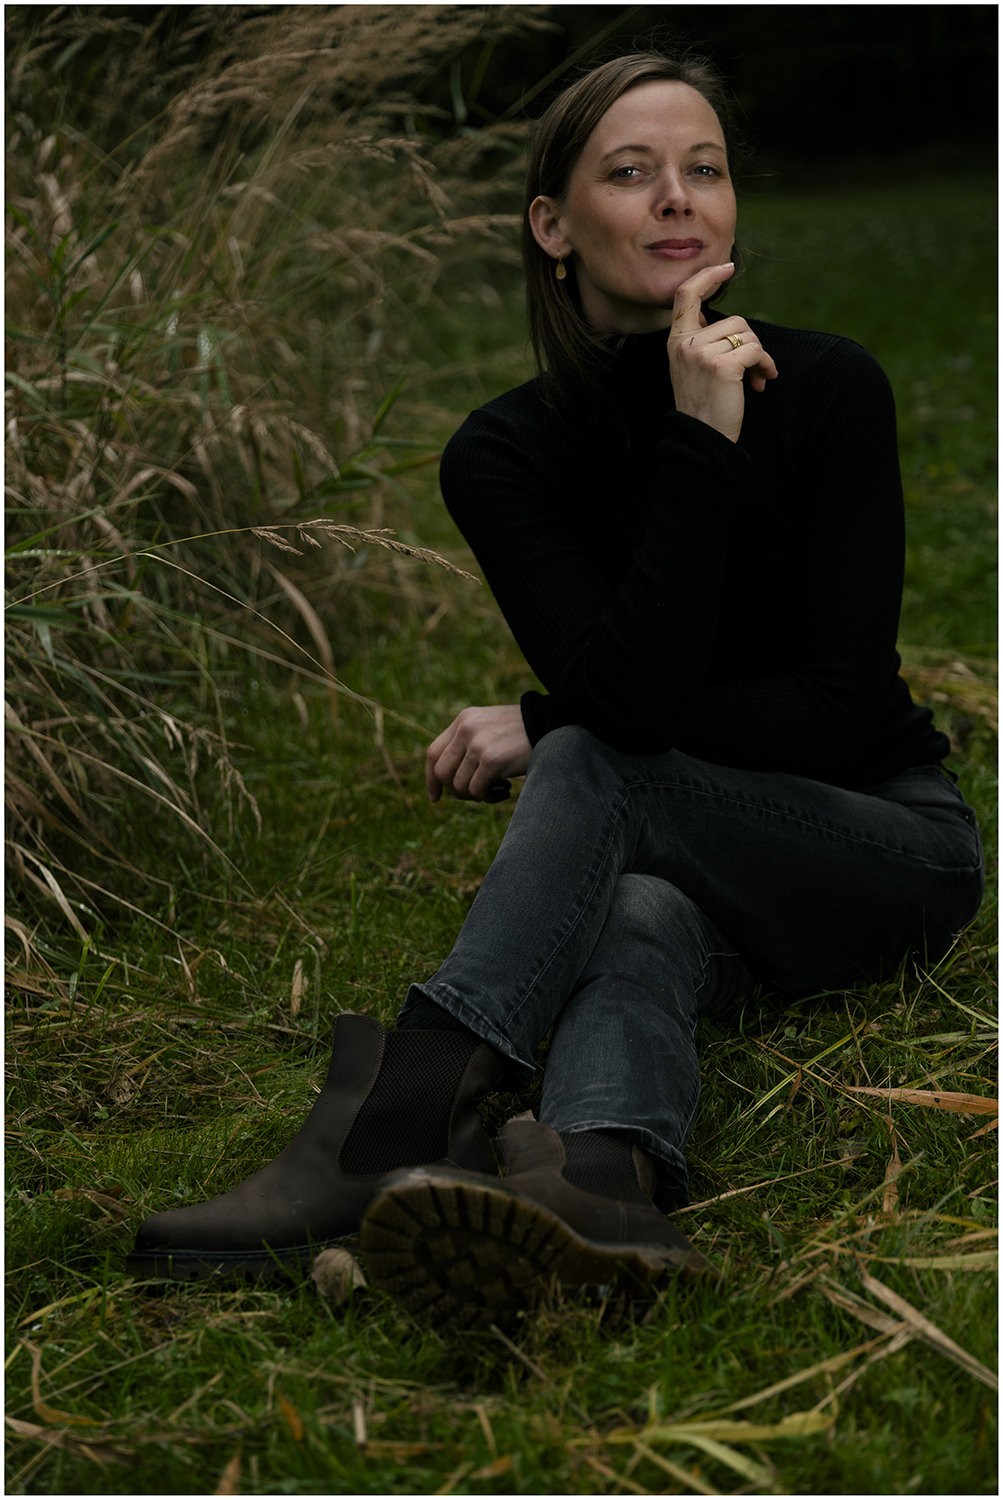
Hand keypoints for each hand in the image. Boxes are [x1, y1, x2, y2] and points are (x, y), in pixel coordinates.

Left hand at [426, 704, 531, 802]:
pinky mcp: (491, 760)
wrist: (551, 725)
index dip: (431, 779)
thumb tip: (447, 778)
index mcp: (463, 720)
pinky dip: (490, 797)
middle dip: (456, 791)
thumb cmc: (522, 732)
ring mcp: (477, 744)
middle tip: (476, 794)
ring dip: (477, 795)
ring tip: (497, 790)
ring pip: (460, 786)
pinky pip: (478, 791)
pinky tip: (506, 791)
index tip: (436, 797)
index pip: (433, 753)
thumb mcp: (490, 728)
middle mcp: (466, 729)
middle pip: (442, 773)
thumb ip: (467, 744)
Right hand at [666, 263, 777, 442]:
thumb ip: (703, 342)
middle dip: (751, 344)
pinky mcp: (722, 365)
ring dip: (760, 356)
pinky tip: (762, 381)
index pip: (686, 295)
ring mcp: (701, 353)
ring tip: (758, 378)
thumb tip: (732, 326)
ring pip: (747, 335)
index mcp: (675, 342)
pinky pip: (756, 350)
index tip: (727, 267)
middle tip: (755, 369)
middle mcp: (685, 344)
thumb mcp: (692, 369)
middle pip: (734, 321)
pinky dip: (765, 365)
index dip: (707, 276)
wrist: (701, 439)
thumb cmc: (703, 407)